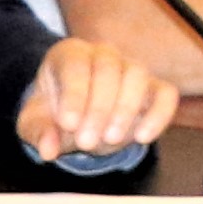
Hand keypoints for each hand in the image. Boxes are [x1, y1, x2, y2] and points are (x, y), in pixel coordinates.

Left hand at [17, 37, 176, 165]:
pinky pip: (166, 94)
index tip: (68, 124)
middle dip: (98, 108)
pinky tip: (142, 137)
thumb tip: (48, 150)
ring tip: (110, 139)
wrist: (80, 118)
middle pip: (108, 68)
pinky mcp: (155, 88)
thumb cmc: (56, 114)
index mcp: (70, 54)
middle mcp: (104, 54)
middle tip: (86, 142)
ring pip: (137, 75)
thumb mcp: (36, 123)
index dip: (74, 94)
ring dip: (125, 110)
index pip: (75, 65)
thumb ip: (39, 133)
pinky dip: (159, 114)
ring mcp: (132, 68)